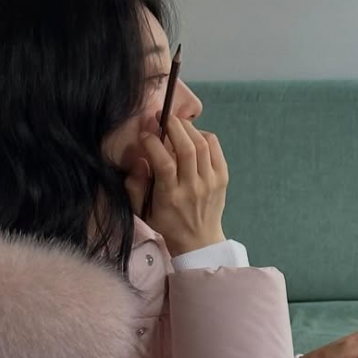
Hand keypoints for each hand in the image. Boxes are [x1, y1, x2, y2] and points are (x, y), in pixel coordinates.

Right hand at [123, 115, 228, 256]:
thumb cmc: (166, 223)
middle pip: (186, 149)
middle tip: (161, 116)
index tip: (145, 134)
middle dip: (172, 126)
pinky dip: (204, 136)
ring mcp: (210, 183)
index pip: (164, 164)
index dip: (153, 143)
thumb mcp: (141, 210)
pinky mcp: (222, 178)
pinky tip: (192, 135)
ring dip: (187, 127)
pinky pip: (215, 148)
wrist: (199, 240)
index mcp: (170, 197)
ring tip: (175, 122)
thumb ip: (135, 185)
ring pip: (202, 145)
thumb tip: (140, 160)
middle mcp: (193, 188)